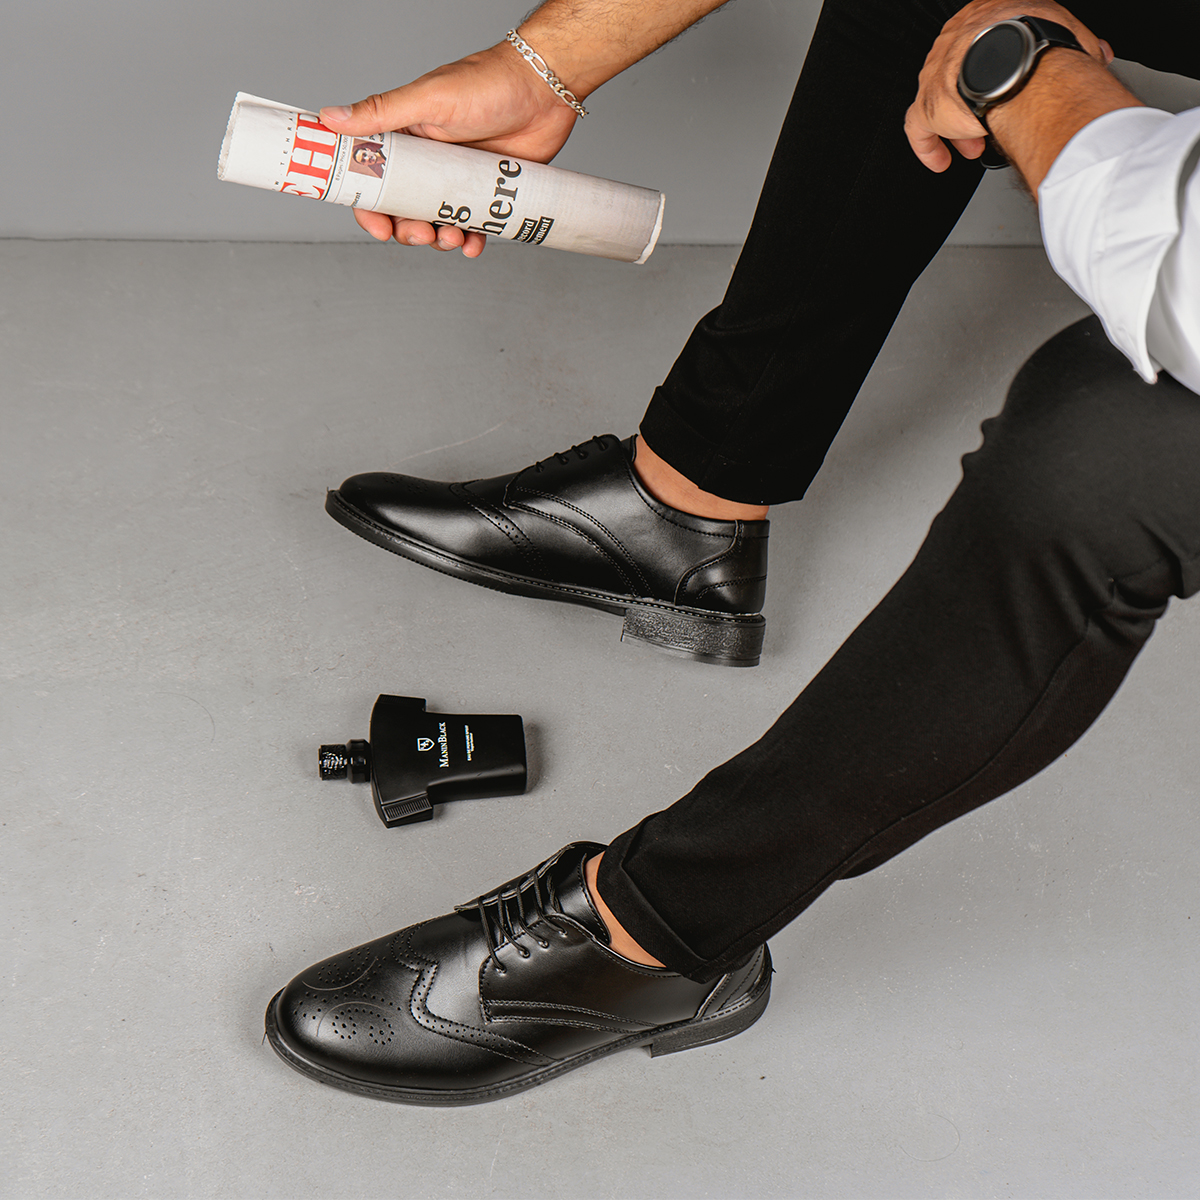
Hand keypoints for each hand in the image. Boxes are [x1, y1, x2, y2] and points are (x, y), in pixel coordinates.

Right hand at [319, 43, 579, 255]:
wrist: (544, 90)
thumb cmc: (488, 82)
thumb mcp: (429, 99)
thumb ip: (382, 112)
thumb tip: (331, 117)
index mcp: (406, 138)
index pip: (374, 179)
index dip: (370, 208)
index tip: (378, 228)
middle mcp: (429, 161)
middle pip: (405, 210)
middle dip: (409, 231)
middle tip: (422, 234)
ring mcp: (458, 178)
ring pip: (438, 222)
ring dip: (440, 239)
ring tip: (452, 236)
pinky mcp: (486, 191)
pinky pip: (473, 225)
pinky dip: (471, 240)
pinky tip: (473, 244)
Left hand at [904, 0, 1112, 172]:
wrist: (1012, 60)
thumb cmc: (1039, 42)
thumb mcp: (1066, 33)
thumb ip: (1077, 44)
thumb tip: (1096, 53)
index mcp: (986, 16)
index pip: (984, 45)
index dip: (994, 73)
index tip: (1005, 90)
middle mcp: (955, 40)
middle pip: (960, 76)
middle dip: (976, 101)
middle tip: (989, 121)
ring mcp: (937, 72)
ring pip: (941, 102)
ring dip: (959, 126)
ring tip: (974, 144)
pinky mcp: (927, 104)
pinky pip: (918, 129)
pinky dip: (929, 147)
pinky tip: (940, 161)